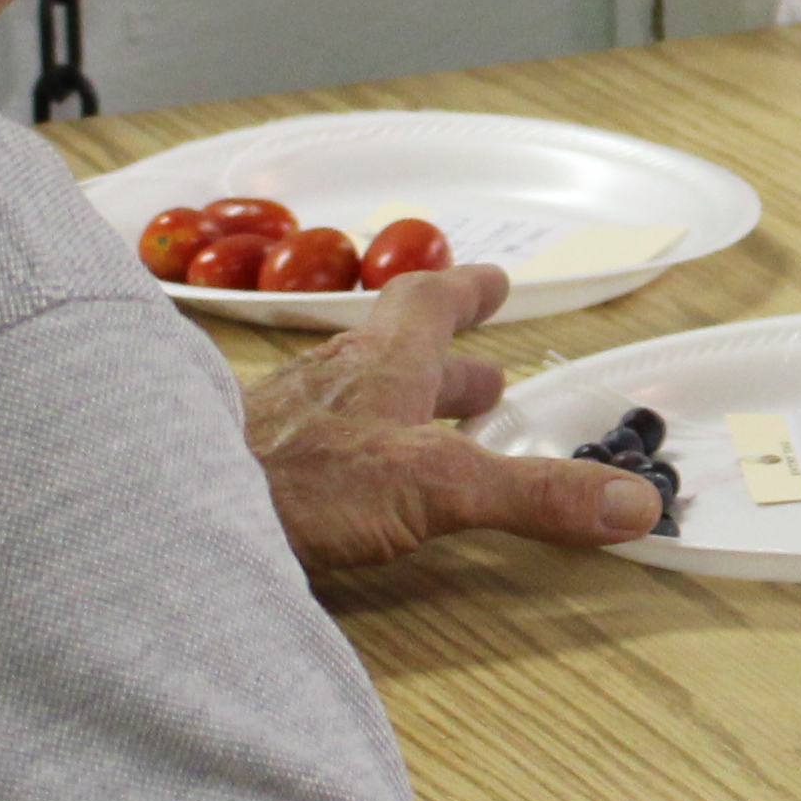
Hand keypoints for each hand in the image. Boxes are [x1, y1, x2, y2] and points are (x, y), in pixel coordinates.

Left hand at [240, 260, 665, 568]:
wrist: (168, 520)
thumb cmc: (293, 483)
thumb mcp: (437, 485)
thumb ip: (533, 494)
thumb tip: (631, 500)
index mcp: (378, 365)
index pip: (425, 303)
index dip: (464, 292)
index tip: (494, 281)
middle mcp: (327, 382)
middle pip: (392, 356)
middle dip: (446, 367)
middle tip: (486, 379)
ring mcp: (281, 425)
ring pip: (349, 401)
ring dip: (395, 412)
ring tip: (426, 435)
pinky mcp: (246, 471)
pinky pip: (311, 448)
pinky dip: (345, 458)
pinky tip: (345, 490)